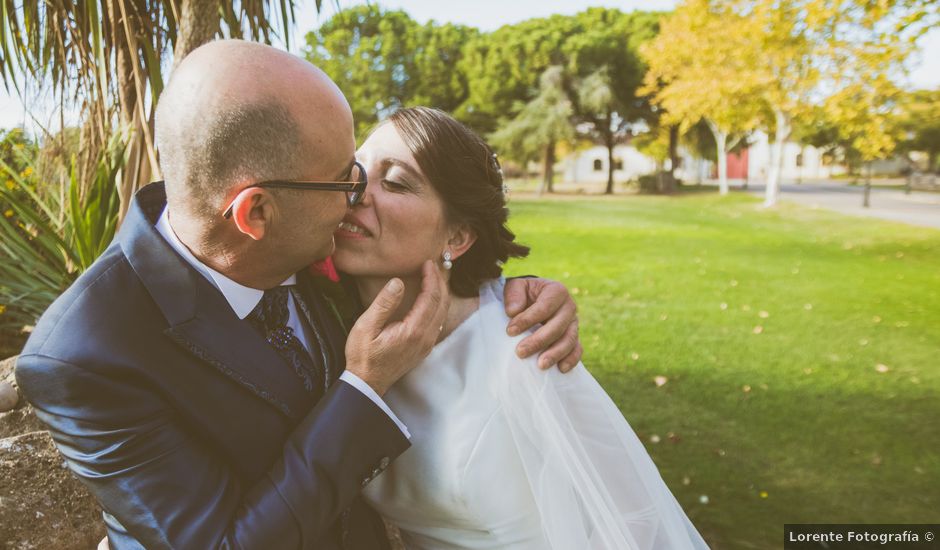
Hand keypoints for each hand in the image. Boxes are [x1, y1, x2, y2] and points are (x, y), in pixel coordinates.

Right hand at [345, 260, 448, 395]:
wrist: (367, 383)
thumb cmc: (363, 356)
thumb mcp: (366, 327)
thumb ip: (384, 303)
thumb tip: (398, 282)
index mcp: (413, 330)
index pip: (431, 297)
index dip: (431, 277)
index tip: (428, 263)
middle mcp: (426, 337)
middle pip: (442, 304)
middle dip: (440, 282)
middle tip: (433, 266)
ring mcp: (427, 344)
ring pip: (443, 313)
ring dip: (441, 293)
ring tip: (434, 278)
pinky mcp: (425, 348)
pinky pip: (439, 322)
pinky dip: (438, 306)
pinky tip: (430, 299)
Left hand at [504, 277, 581, 371]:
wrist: (534, 299)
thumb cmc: (524, 293)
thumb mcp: (516, 286)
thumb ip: (513, 294)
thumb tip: (513, 311)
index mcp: (557, 291)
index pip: (545, 306)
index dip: (528, 319)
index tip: (510, 331)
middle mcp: (569, 306)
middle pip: (558, 326)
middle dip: (539, 340)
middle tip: (520, 352)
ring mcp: (573, 323)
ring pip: (569, 340)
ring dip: (555, 353)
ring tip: (541, 365)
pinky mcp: (574, 337)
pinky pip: (577, 349)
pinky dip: (571, 360)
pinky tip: (560, 369)